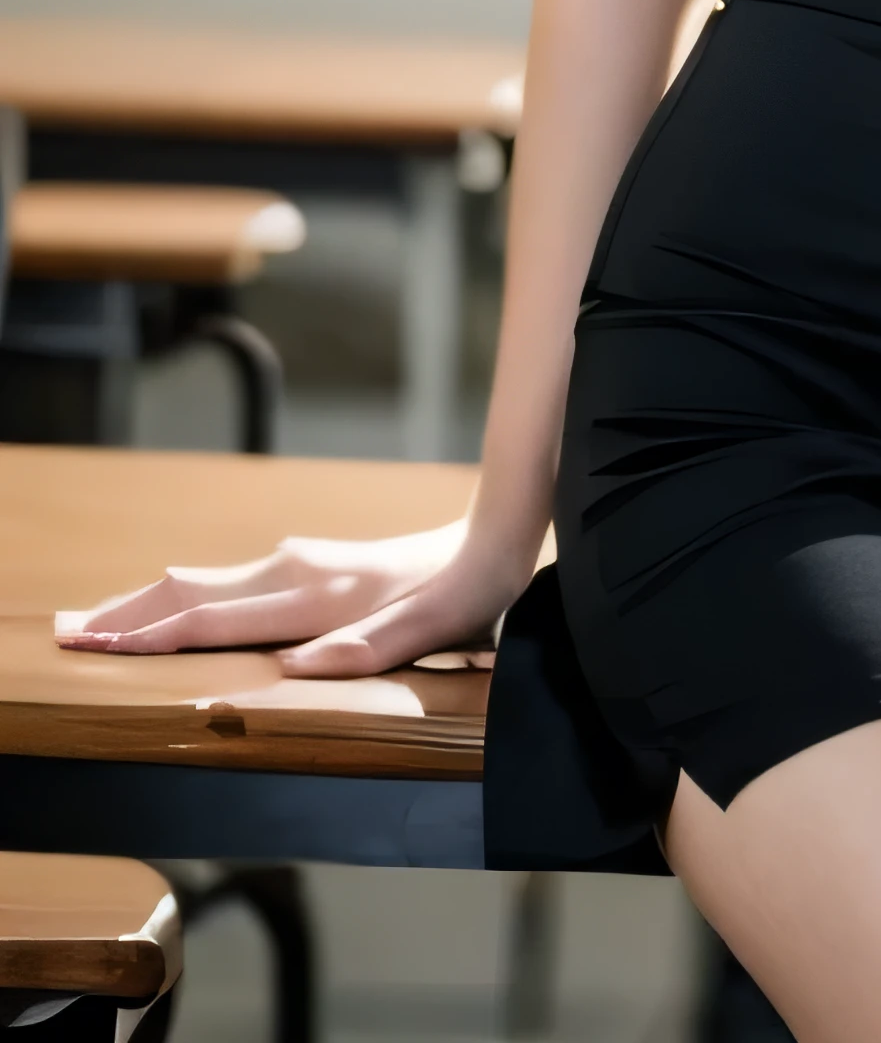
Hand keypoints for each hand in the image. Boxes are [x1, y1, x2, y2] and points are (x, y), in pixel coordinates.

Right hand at [56, 516, 535, 677]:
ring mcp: (297, 563)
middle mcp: (297, 571)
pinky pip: (223, 584)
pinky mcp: (303, 567)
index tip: (95, 649)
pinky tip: (160, 608)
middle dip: (125, 617)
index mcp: (317, 595)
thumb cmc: (462, 595)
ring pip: (202, 584)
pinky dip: (177, 598)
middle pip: (191, 595)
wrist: (488, 542)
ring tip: (90, 625)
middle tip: (63, 636)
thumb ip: (368, 648)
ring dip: (143, 604)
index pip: (214, 619)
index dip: (151, 637)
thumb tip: (298, 667)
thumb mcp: (432, 628)